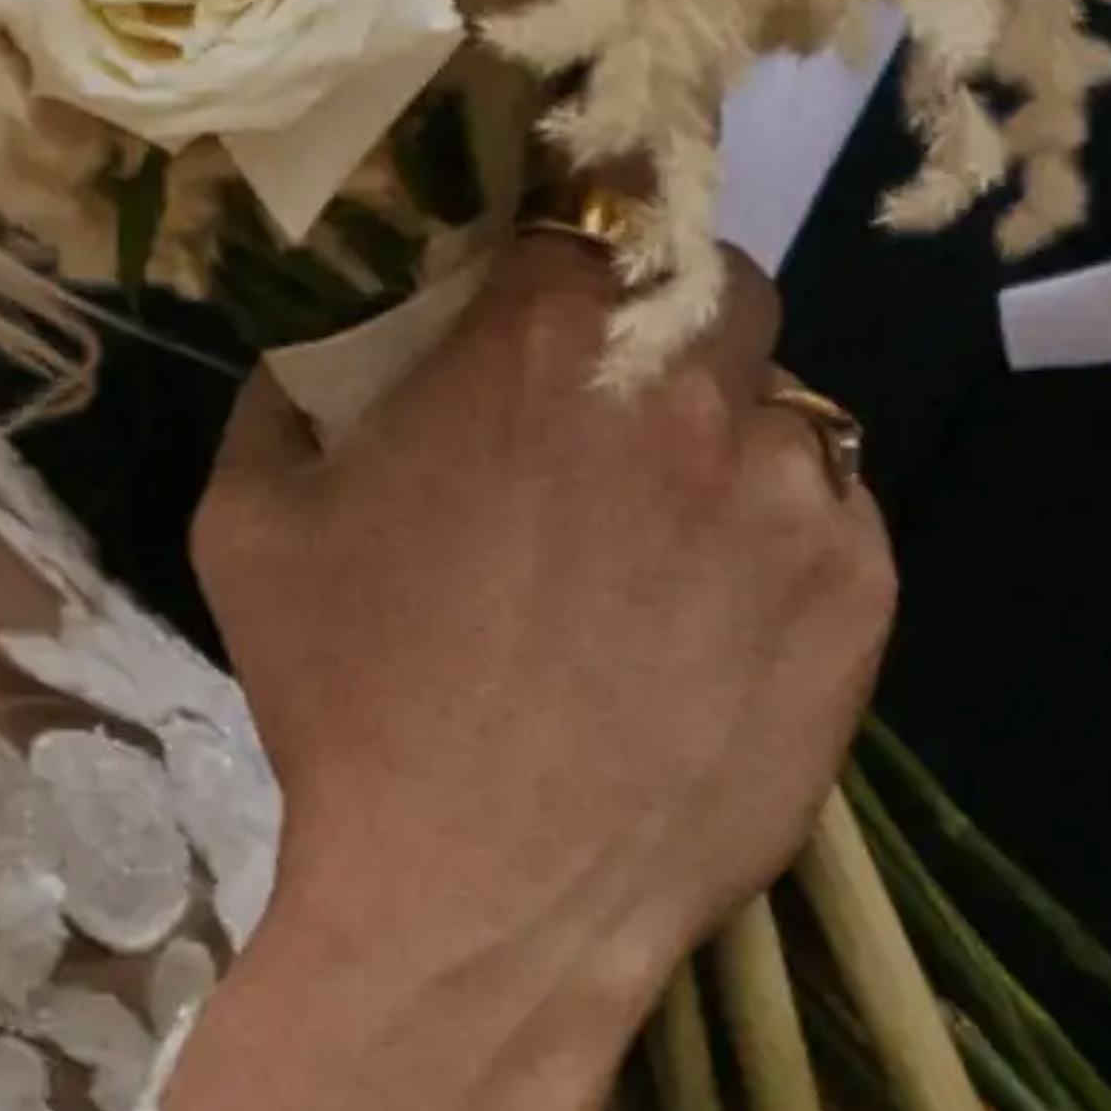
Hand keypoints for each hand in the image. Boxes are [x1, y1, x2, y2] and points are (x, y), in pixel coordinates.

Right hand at [197, 221, 893, 1095]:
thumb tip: (326, 352)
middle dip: (673, 324)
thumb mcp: (252, 524)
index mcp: (542, 336)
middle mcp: (688, 384)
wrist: (478, 905)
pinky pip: (840, 519)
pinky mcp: (857, 594)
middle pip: (717, 282)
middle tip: (619, 416)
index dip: (576, 246)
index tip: (555, 303)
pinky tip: (724, 623)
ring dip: (735, 441)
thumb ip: (290, 396)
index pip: (596, 206)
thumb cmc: (350, 707)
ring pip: (788, 406)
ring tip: (676, 540)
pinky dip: (791, 546)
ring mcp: (789, 490)